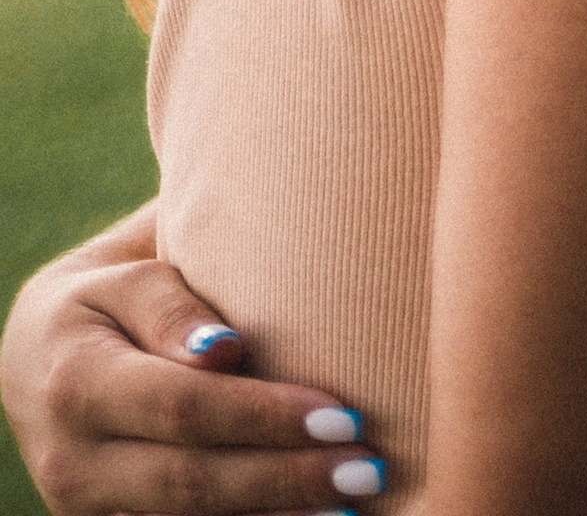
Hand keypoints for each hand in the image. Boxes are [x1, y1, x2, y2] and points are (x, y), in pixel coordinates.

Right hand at [1, 227, 383, 510]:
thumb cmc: (106, 300)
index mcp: (77, 384)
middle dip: (285, 479)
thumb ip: (171, 306)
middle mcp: (73, 461)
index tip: (342, 414)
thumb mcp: (127, 278)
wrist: (34, 362)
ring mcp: (85, 509)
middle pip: (189, 479)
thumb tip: (225, 350)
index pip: (182, 406)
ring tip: (352, 507)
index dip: (263, 416)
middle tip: (367, 471)